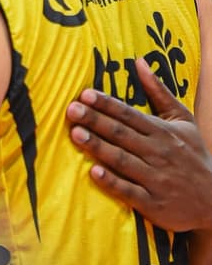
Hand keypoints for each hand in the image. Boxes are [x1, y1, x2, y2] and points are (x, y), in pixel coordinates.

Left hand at [67, 57, 211, 231]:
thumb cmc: (193, 155)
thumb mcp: (182, 120)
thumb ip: (159, 91)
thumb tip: (139, 61)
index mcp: (162, 131)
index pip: (129, 114)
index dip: (107, 104)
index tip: (85, 94)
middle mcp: (158, 153)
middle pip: (121, 134)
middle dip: (95, 120)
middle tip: (71, 109)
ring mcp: (155, 178)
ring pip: (122, 160)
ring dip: (98, 147)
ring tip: (75, 134)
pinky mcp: (153, 203)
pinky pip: (129, 191)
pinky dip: (112, 182)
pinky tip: (93, 172)